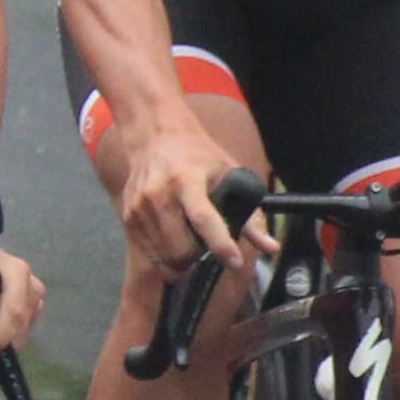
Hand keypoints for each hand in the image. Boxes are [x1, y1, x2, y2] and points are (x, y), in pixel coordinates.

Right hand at [111, 111, 260, 273]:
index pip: (203, 219)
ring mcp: (139, 207)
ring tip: (191, 241)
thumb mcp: (230, 175)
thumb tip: (271, 248)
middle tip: (208, 247)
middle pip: (181, 247)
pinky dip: (166, 256)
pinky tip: (174, 239)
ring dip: (184, 260)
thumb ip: (250, 215)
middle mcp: (158, 194)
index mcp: (186, 180)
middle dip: (200, 257)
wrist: (155, 137)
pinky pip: (150, 253)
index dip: (220, 245)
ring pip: (165, 256)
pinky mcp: (128, 217)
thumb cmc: (198, 156)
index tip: (235, 262)